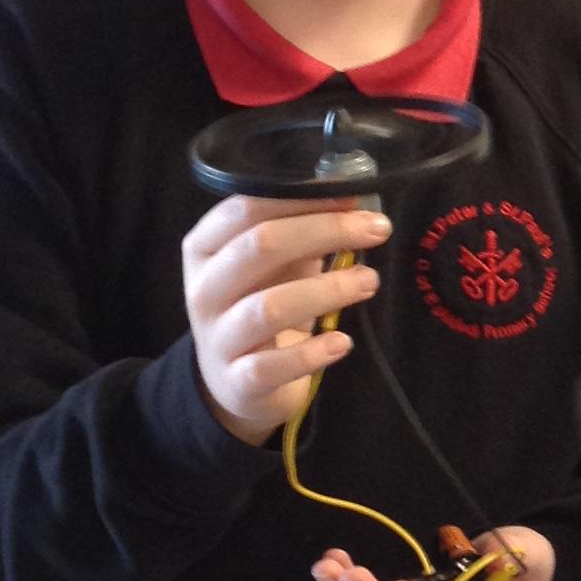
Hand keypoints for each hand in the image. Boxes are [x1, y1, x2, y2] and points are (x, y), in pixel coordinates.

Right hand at [182, 195, 391, 444]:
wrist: (237, 384)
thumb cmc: (261, 307)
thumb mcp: (274, 267)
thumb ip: (303, 233)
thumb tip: (352, 196)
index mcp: (205, 249)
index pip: (245, 209)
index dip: (301, 198)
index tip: (353, 196)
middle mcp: (204, 289)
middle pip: (260, 246)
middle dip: (324, 231)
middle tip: (376, 230)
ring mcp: (217, 338)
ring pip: (268, 307)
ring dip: (327, 290)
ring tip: (368, 281)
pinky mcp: (237, 381)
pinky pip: (272, 366)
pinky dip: (312, 353)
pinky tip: (342, 342)